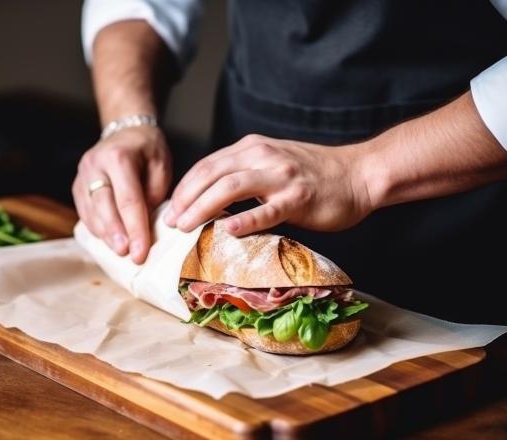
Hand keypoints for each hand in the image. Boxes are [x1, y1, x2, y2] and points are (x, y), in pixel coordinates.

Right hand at [73, 126, 171, 262]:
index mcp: (118, 156)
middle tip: (127, 255)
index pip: (128, 199)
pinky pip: (84, 212)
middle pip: (103, 206)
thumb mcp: (161, 164)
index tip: (141, 252)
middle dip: (116, 234)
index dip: (135, 228)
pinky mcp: (77, 186)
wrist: (126, 131)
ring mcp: (82, 175)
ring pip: (90, 211)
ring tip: (119, 252)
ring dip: (105, 235)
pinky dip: (96, 228)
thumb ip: (155, 193)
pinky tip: (108, 241)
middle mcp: (95, 165)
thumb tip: (147, 223)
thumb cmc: (147, 149)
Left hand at [165, 134, 372, 235]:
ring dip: (202, 207)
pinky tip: (227, 231)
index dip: (184, 186)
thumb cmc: (313, 174)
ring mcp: (281, 177)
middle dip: (185, 198)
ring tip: (186, 225)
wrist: (359, 174)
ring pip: (230, 188)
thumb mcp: (273, 162)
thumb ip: (244, 172)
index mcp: (253, 147)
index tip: (171, 207)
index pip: (207, 164)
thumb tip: (210, 198)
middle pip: (211, 174)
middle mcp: (263, 156)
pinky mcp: (298, 199)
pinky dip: (244, 220)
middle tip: (170, 221)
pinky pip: (266, 210)